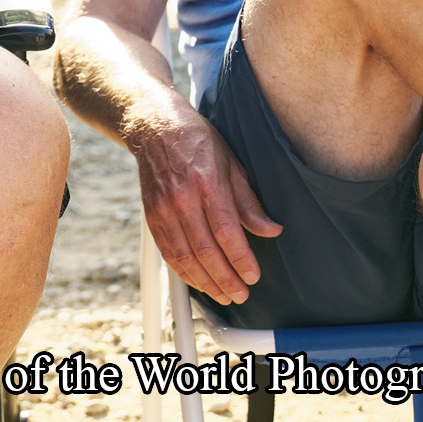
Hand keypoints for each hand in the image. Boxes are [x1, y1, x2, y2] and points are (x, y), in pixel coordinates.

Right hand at [132, 114, 280, 306]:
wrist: (154, 126)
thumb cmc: (197, 141)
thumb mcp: (231, 163)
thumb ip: (249, 201)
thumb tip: (271, 229)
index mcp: (207, 183)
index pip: (226, 232)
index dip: (241, 259)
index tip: (253, 276)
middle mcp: (182, 198)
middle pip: (205, 250)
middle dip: (226, 278)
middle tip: (241, 293)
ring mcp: (163, 208)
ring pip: (184, 256)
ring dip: (205, 282)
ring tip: (223, 294)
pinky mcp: (151, 215)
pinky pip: (167, 251)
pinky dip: (182, 271)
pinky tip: (197, 281)